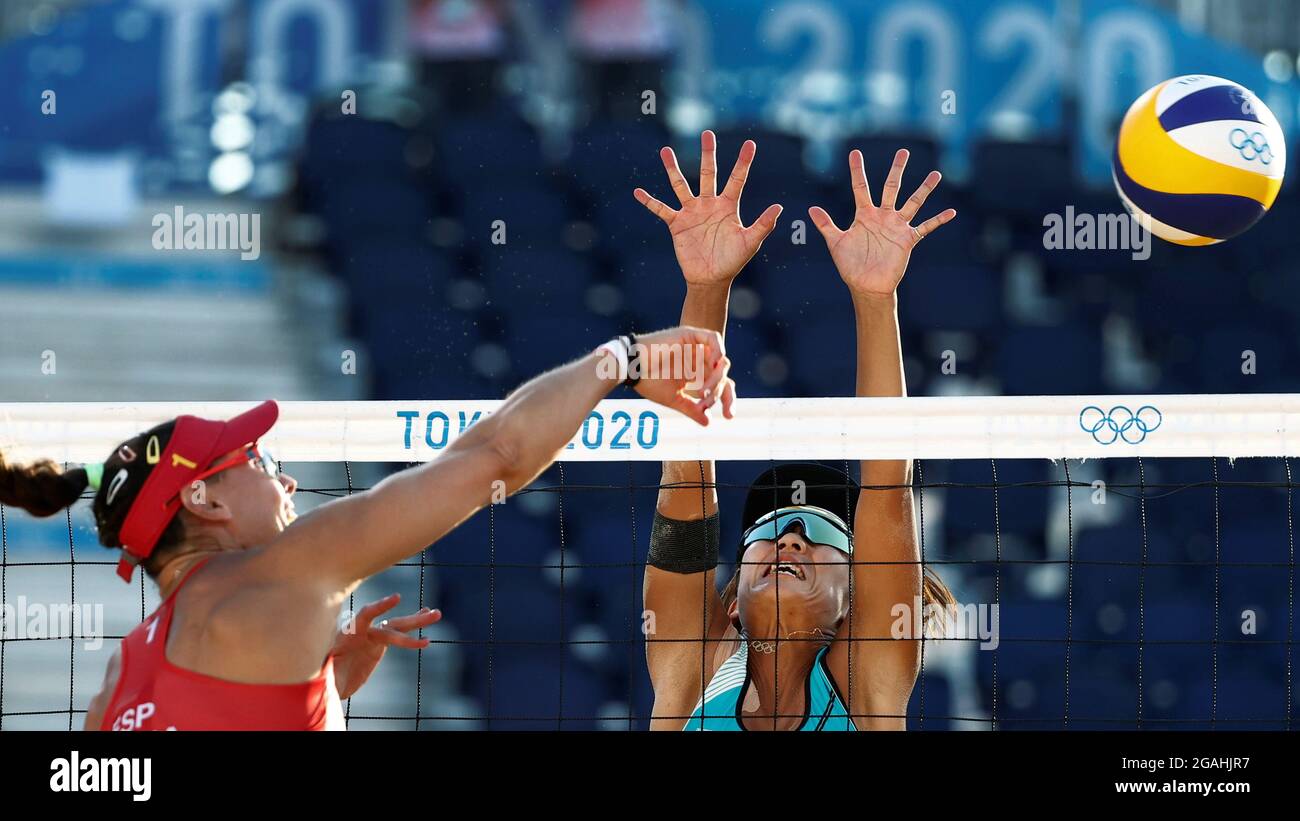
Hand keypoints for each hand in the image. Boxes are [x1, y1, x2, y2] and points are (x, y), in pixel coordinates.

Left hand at [330, 593, 440, 699]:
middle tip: (428, 611)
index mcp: (346, 636)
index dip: (379, 607)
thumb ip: (329, 668)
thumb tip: (329, 666)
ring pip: (397, 626)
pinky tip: (426, 622)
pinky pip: (397, 634)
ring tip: (437, 614)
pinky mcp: (377, 644)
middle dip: (410, 618)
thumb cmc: (320, 676)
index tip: (397, 598)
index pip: (364, 616)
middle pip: (387, 621)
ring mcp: (370, 636)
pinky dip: (412, 630)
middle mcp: (360, 631)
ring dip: (417, 620)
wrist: (324, 679)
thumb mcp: (323, 674)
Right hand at [628, 326, 735, 425]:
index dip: (728, 400)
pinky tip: (714, 365)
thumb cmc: (648, 382)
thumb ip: (692, 409)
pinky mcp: (690, 335)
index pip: (720, 385)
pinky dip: (718, 351)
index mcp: (695, 375)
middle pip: (723, 375)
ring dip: (716, 377)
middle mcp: (697, 361)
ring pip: (720, 361)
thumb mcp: (674, 399)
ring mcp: (694, 348)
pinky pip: (713, 338)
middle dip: (720, 392)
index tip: (728, 416)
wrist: (631, 368)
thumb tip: (708, 423)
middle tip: (705, 402)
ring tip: (703, 391)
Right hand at [634, 130, 781, 286]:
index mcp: (728, 206)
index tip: (750, 144)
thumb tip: (779, 207)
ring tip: (665, 151)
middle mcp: (709, 204)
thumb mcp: (750, 242)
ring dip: (672, 169)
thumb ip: (763, 225)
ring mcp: (692, 212)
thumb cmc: (733, 260)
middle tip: (707, 133)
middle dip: (708, 154)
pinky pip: (661, 209)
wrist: (711, 278)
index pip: (737, 179)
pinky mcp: (677, 224)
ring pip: (681, 185)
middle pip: (708, 174)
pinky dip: (649, 201)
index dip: (743, 162)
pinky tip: (637, 191)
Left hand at [809, 149, 955, 298]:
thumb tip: (811, 209)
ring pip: (913, 203)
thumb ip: (826, 225)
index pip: (860, 188)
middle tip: (903, 151)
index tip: (855, 153)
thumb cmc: (850, 265)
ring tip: (936, 174)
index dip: (856, 171)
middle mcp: (883, 216)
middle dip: (897, 170)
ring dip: (924, 189)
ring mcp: (897, 226)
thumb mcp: (836, 243)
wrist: (866, 285)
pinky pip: (926, 227)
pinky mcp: (908, 240)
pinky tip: (950, 212)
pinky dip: (938, 221)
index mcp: (864, 215)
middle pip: (891, 187)